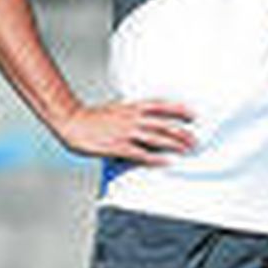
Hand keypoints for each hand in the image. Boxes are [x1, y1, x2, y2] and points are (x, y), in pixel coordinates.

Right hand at [52, 100, 194, 164]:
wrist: (72, 121)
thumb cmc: (93, 117)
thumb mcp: (117, 108)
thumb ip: (133, 113)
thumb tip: (146, 119)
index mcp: (132, 107)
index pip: (162, 106)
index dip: (180, 109)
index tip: (194, 114)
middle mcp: (132, 118)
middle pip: (164, 124)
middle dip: (183, 132)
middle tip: (195, 139)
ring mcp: (126, 132)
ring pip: (157, 138)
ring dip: (175, 144)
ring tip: (188, 149)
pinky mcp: (117, 146)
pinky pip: (141, 154)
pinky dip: (156, 158)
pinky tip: (167, 162)